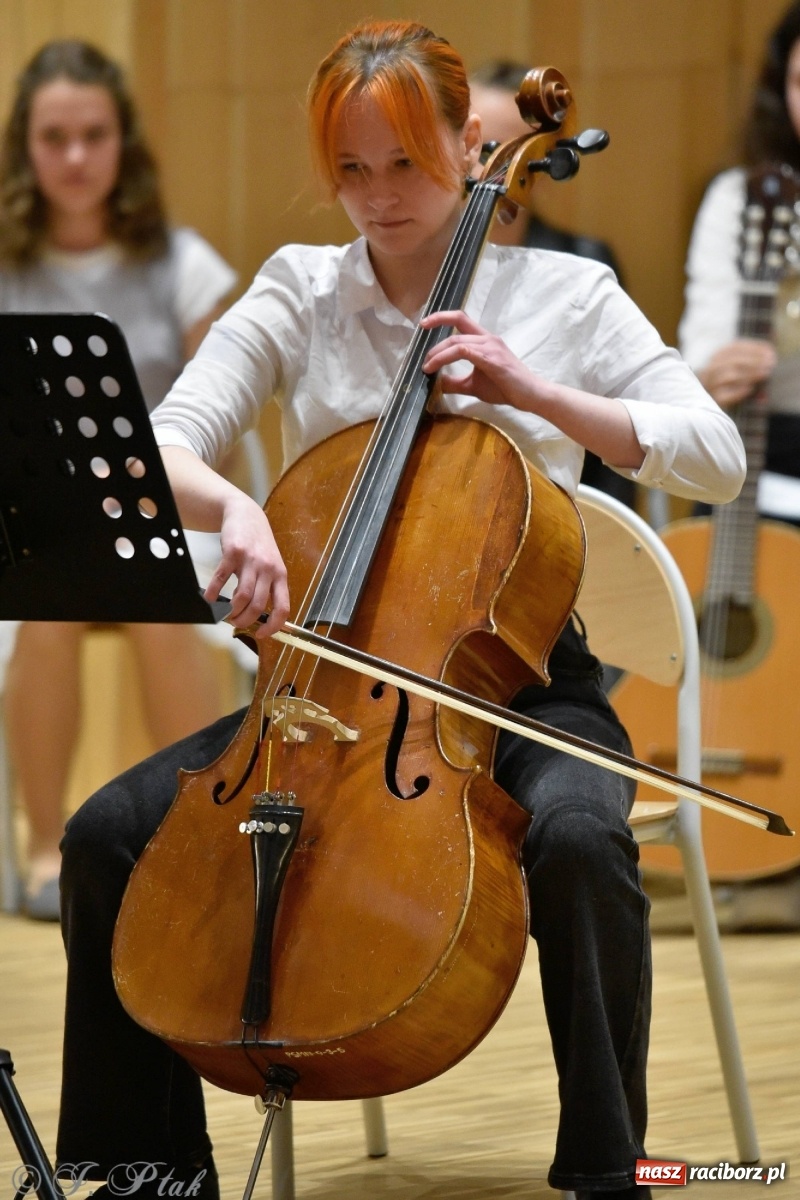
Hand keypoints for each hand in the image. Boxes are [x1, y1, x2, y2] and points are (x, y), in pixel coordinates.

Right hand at [204, 493, 288, 637]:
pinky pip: (221, 579)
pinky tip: (209, 598)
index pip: (283, 608)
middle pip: (257, 606)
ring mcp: (251, 560)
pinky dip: (213, 593)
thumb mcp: (270, 565)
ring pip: (241, 596)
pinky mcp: (233, 552)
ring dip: (231, 611)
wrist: (245, 515)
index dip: (273, 626)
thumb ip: (267, 587)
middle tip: (236, 624)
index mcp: (280, 575)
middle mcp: (268, 569)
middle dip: (245, 621)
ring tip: (225, 614)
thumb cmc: (258, 545)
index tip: (261, 634)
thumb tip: (258, 618)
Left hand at [420, 309, 540, 410]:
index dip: (441, 317)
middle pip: (456, 328)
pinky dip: (446, 358)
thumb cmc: (506, 388)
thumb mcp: (473, 385)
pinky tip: (436, 368)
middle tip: (423, 359)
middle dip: (435, 340)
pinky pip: (463, 351)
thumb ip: (455, 382)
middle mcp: (488, 338)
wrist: (530, 395)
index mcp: (484, 340)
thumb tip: (436, 383)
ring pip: (457, 341)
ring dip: (437, 354)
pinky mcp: (492, 358)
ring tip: (427, 367)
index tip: (424, 324)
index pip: (461, 319)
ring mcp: (490, 346)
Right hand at [700, 339, 775, 407]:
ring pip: (729, 376)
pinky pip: (725, 395)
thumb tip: (771, 354)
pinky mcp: (714, 399)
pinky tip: (750, 389)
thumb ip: (751, 358)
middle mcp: (712, 368)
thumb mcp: (737, 365)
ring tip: (765, 374)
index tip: (770, 351)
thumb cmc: (730, 380)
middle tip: (771, 364)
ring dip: (749, 374)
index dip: (754, 348)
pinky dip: (738, 392)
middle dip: (754, 361)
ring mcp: (711, 384)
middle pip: (733, 361)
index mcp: (718, 356)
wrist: (708, 402)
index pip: (735, 347)